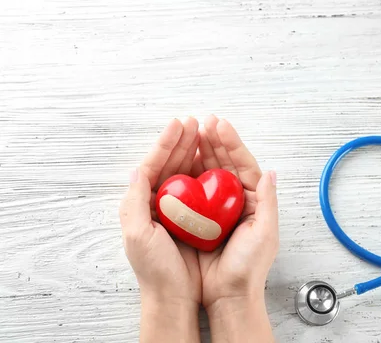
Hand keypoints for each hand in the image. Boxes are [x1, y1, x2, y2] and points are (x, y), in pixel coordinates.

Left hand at [119, 117, 201, 342]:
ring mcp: (177, 209)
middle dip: (182, 141)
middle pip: (170, 164)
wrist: (174, 295)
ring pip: (185, 172)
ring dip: (193, 151)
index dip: (166, 143)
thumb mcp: (137, 234)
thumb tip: (137, 169)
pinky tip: (211, 158)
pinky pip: (199, 187)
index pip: (153, 165)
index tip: (179, 124)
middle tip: (195, 121)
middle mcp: (158, 202)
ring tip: (203, 132)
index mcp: (141, 203)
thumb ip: (134, 200)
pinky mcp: (194, 217)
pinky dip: (204, 170)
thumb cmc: (154, 268)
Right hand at [196, 115, 278, 342]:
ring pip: (208, 173)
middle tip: (204, 121)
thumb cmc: (250, 266)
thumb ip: (267, 202)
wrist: (228, 294)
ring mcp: (216, 208)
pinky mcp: (199, 218)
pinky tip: (182, 159)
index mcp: (253, 200)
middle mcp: (235, 200)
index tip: (220, 125)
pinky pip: (193, 191)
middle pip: (225, 164)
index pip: (244, 165)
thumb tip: (270, 172)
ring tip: (193, 131)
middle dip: (216, 141)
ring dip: (202, 151)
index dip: (232, 143)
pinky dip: (188, 173)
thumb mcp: (265, 233)